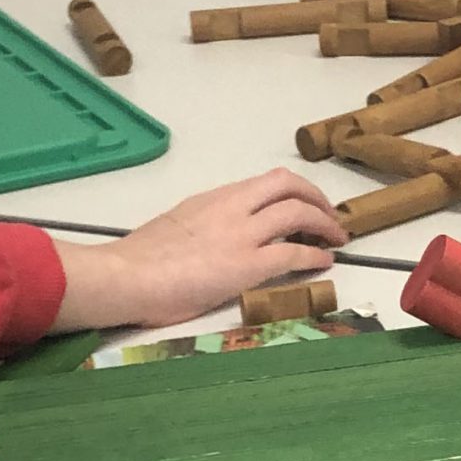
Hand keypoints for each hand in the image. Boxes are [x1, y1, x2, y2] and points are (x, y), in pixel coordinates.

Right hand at [54, 168, 346, 330]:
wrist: (124, 276)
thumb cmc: (137, 262)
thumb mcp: (174, 227)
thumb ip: (199, 226)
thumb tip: (211, 239)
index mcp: (212, 199)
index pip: (262, 185)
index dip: (291, 193)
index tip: (301, 206)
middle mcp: (231, 208)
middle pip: (287, 185)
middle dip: (316, 197)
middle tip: (329, 216)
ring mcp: (240, 234)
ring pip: (297, 212)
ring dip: (324, 223)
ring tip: (336, 237)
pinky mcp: (246, 265)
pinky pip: (293, 253)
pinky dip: (315, 254)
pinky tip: (324, 261)